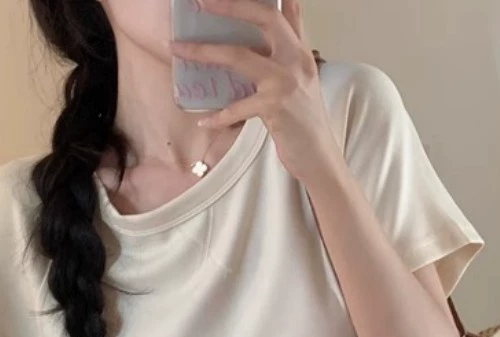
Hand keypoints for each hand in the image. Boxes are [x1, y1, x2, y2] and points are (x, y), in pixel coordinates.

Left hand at [171, 0, 342, 185]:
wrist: (319, 157)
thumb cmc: (305, 123)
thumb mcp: (303, 81)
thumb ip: (290, 52)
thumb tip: (282, 22)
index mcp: (300, 53)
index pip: (285, 14)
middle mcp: (296, 61)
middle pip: (265, 19)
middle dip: (231, 6)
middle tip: (203, 2)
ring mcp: (285, 83)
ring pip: (239, 57)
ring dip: (204, 52)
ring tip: (179, 50)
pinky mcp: (275, 107)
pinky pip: (237, 107)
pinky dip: (218, 116)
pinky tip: (204, 121)